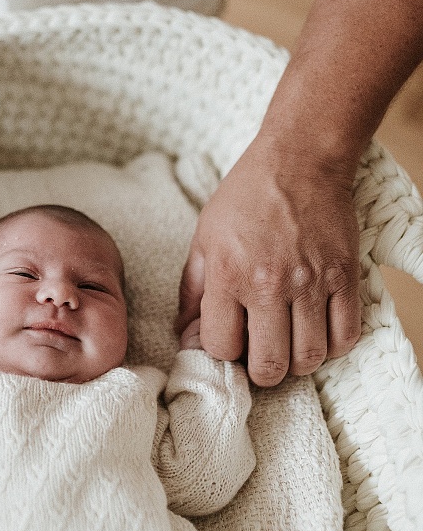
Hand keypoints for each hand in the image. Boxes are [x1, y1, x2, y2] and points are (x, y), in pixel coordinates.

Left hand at [177, 135, 360, 386]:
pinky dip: (332, 346)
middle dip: (259, 370)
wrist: (300, 159)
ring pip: (308, 359)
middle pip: (267, 365)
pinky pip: (345, 337)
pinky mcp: (344, 277)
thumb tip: (185, 337)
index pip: (221, 347)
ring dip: (296, 362)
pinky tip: (318, 331)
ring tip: (288, 343)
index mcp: (227, 274)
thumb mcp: (204, 236)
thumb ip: (192, 291)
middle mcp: (268, 283)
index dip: (221, 351)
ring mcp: (311, 282)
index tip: (228, 339)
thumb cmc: (246, 196)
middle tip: (259, 352)